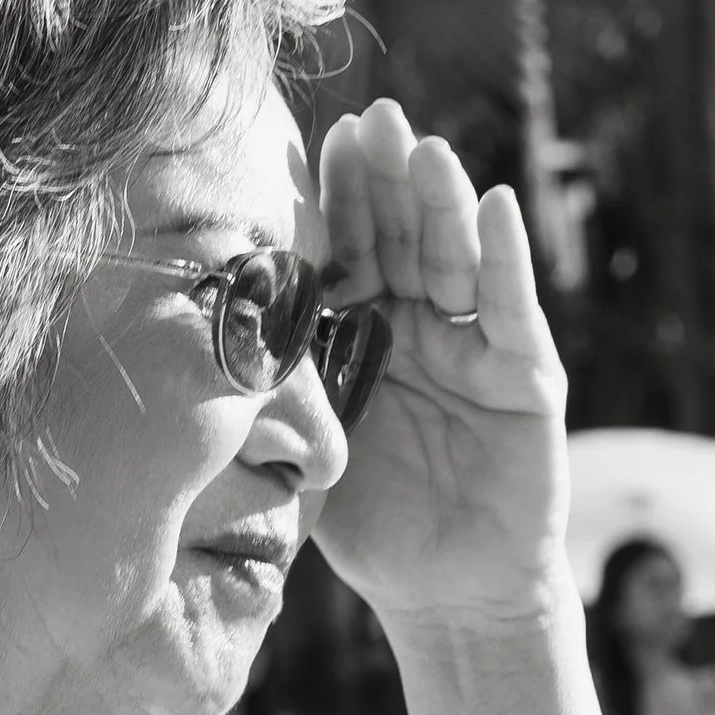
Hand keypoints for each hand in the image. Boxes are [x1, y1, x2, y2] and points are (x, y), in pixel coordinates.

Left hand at [311, 100, 568, 631]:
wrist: (445, 595)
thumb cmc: (369, 521)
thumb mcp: (307, 442)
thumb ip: (274, 385)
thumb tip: (187, 331)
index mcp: (362, 332)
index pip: (345, 253)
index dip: (331, 202)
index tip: (310, 140)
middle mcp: (422, 325)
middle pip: (402, 238)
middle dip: (386, 180)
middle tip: (371, 118)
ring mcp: (476, 346)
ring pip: (456, 260)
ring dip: (442, 202)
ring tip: (423, 150)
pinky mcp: (527, 379)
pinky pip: (513, 311)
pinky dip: (506, 259)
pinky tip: (497, 204)